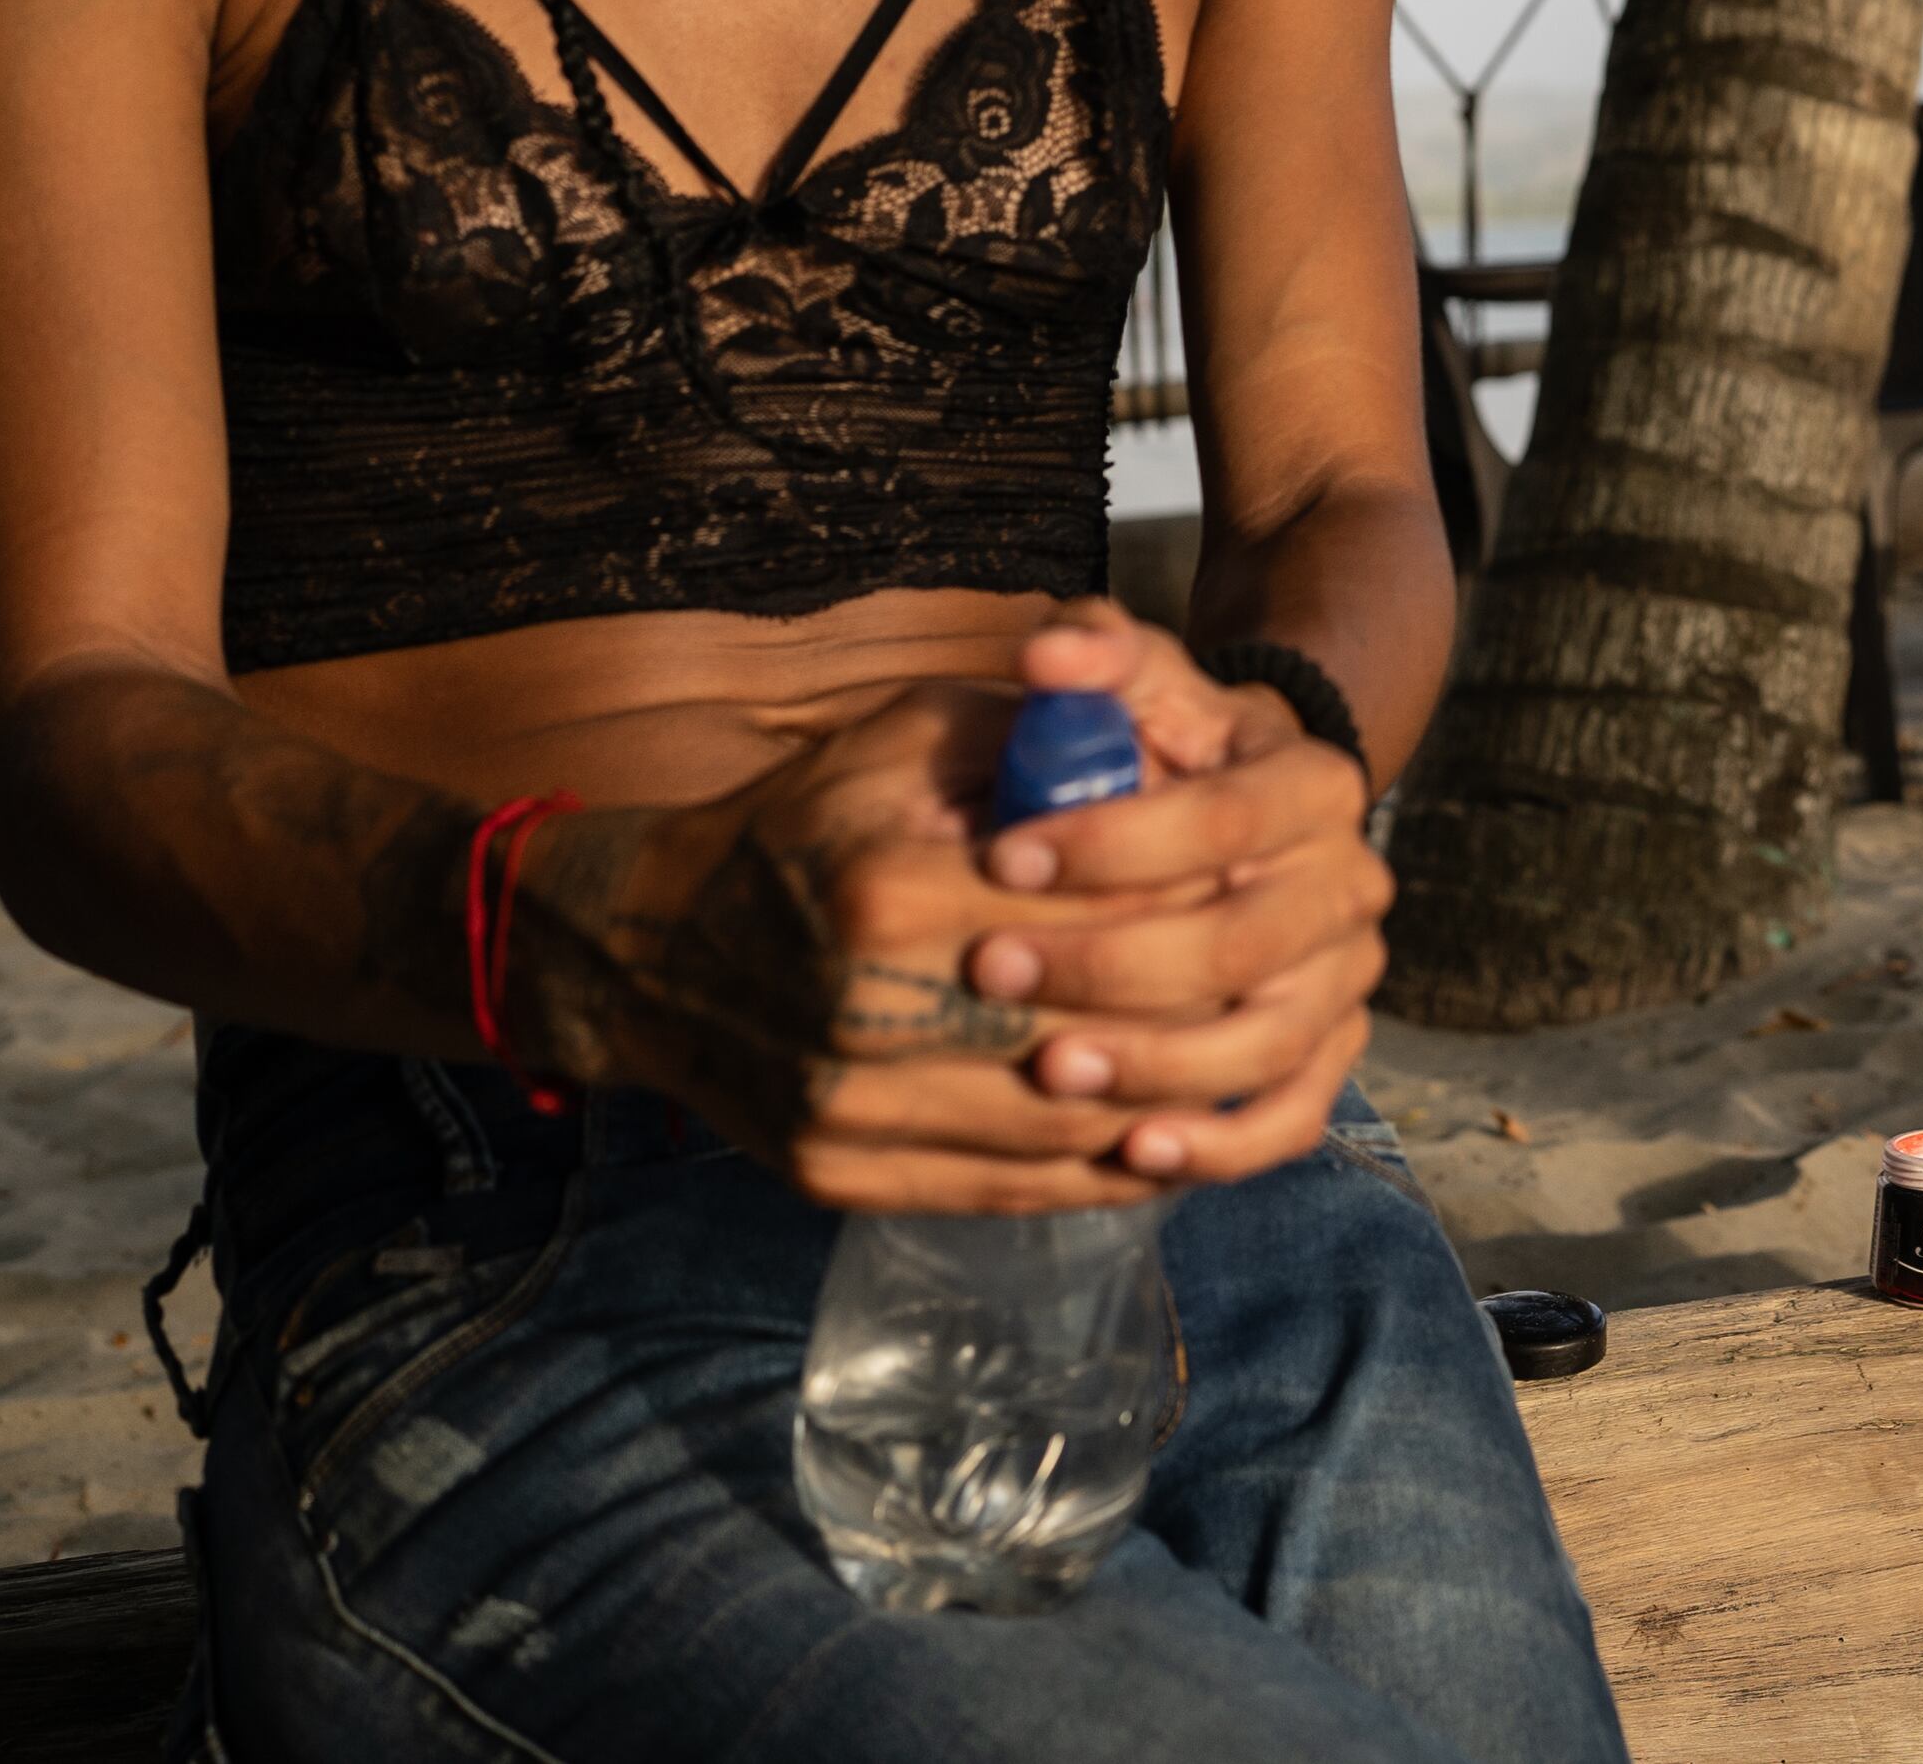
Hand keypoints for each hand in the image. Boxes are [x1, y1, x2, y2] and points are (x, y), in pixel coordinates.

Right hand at [536, 606, 1391, 1212]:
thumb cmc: (803, 821)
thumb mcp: (908, 736)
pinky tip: (1160, 1134)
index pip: (1090, 915)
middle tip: (1270, 986)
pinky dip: (1098, 1169)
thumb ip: (1034, 732)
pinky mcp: (842, 1177)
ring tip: (1236, 1064)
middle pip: (1085, 1029)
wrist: (652, 949)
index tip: (1252, 892)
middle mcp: (861, 1013)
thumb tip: (1162, 741)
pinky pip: (1007, 1191)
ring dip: (1162, 1103)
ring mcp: (847, 1112)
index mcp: (886, 891)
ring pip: (1060, 1129)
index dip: (1185, 906)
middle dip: (1191, 1011)